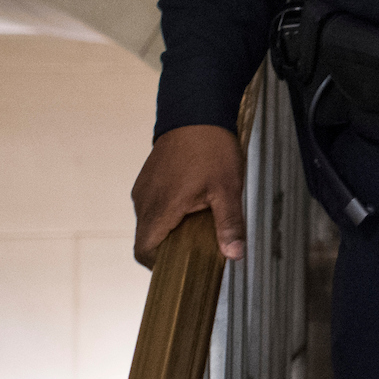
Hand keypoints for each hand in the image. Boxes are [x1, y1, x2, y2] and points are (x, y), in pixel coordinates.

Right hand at [131, 124, 246, 266]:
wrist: (196, 111)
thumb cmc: (212, 149)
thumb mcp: (228, 189)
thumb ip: (229, 224)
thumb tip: (234, 256)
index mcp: (161, 208)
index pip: (144, 251)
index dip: (158, 265)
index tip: (181, 267)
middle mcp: (145, 201)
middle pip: (146, 239)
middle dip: (168, 249)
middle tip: (196, 250)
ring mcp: (144, 189)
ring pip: (149, 222)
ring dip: (168, 230)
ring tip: (197, 227)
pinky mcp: (147, 179)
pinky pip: (151, 205)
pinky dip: (166, 214)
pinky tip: (191, 208)